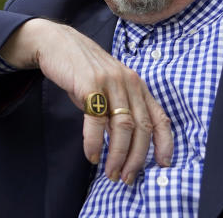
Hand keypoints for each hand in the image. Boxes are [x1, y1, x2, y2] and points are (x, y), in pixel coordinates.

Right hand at [0, 18, 171, 182]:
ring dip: (117, 155)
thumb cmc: (84, 70)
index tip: (162, 165)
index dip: (164, 143)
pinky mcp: (90, 84)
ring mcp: (110, 82)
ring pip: (122, 127)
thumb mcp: (109, 87)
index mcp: (137, 85)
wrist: (58, 44)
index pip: (159, 117)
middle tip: (127, 178)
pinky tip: (91, 155)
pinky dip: (94, 142)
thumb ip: (120, 110)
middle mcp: (129, 82)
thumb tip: (127, 146)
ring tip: (111, 172)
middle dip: (136, 158)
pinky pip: (96, 120)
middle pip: (141, 128)